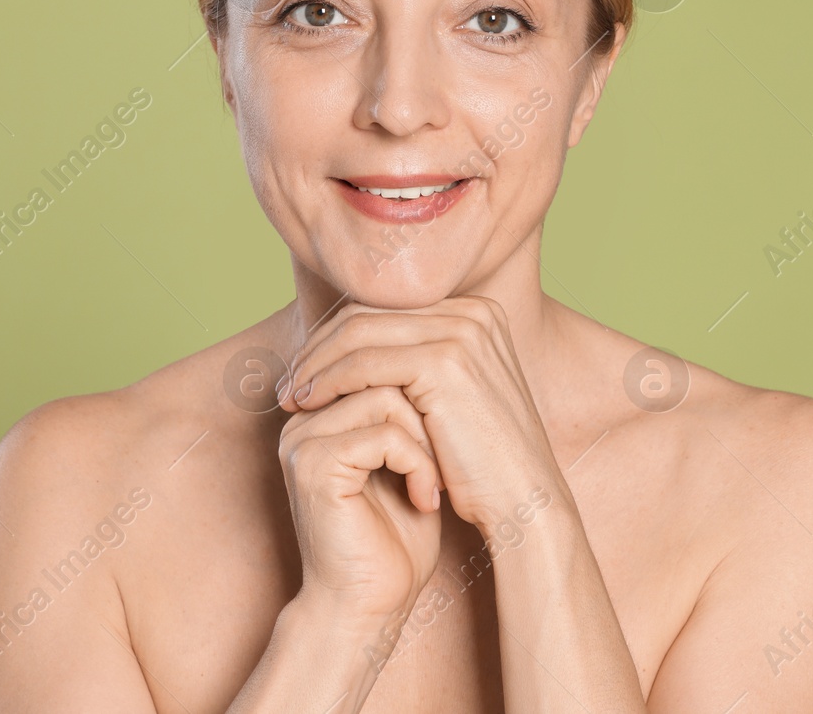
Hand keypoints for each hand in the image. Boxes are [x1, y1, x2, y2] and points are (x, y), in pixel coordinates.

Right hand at [278, 384, 442, 624]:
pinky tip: (425, 501)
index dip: (423, 398)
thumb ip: (409, 413)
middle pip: (382, 372)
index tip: (445, 446)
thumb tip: (436, 361)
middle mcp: (303, 421)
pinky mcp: (315, 464)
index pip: (378, 362)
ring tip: (432, 487)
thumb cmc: (394, 541)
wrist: (369, 605)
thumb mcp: (409, 462)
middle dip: (426, 417)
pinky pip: (385, 435)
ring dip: (426, 443)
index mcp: (320, 415)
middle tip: (441, 468)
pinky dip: (419, 466)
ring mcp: (303, 441)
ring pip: (387, 398)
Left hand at [279, 295, 565, 541]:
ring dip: (314, 365)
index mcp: (476, 314)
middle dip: (318, 348)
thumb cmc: (485, 465)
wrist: (525, 502)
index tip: (304, 372)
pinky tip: (308, 405)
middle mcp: (472, 312)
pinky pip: (363, 362)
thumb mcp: (454, 401)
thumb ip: (420, 367)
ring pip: (358, 333)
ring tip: (290, 398)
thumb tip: (357, 356)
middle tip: (287, 384)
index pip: (383, 310)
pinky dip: (327, 381)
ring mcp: (462, 332)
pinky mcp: (444, 361)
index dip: (335, 339)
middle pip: (367, 314)